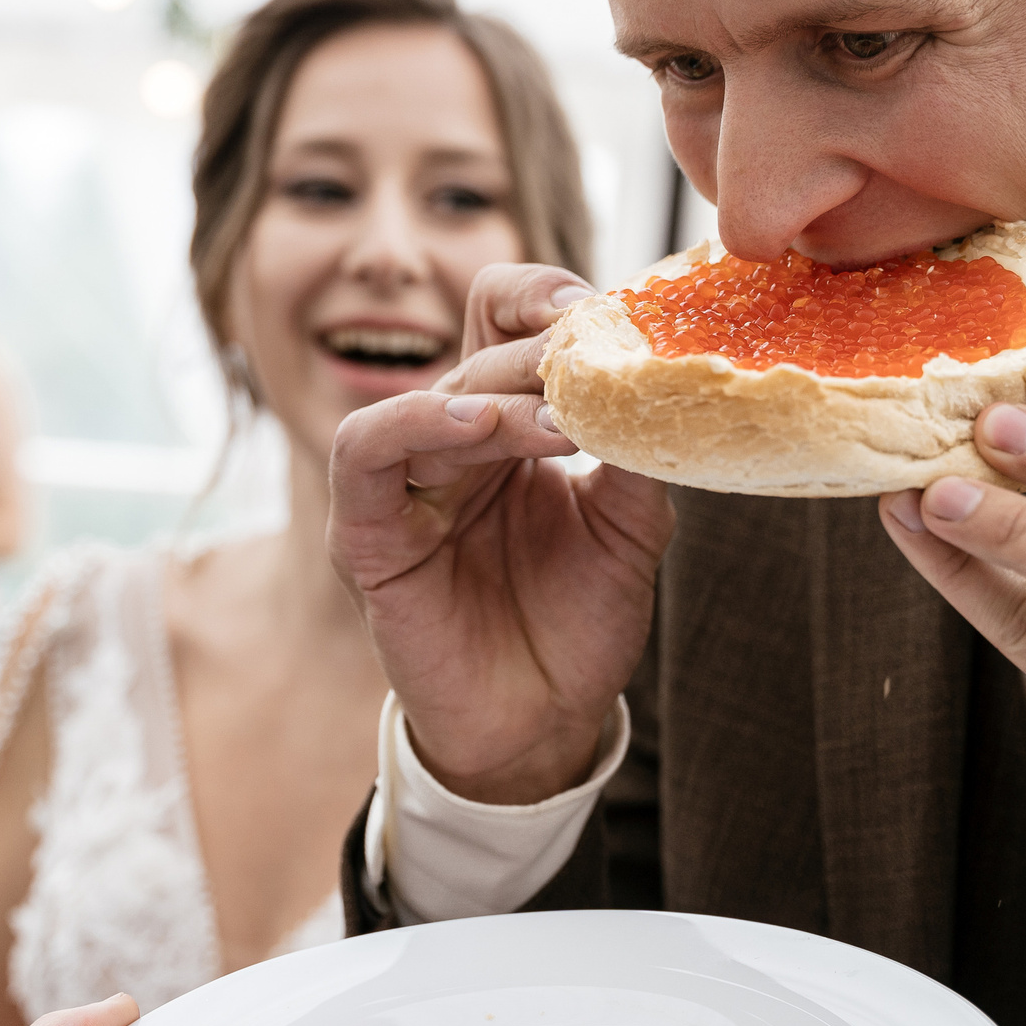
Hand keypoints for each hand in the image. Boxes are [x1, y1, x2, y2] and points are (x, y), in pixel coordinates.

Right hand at [329, 262, 673, 803]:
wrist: (542, 726)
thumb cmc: (578, 623)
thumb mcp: (629, 524)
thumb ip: (634, 451)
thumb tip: (660, 376)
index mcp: (510, 425)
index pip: (502, 321)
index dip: (542, 299)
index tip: (602, 308)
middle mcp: (452, 443)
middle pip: (479, 353)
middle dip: (541, 357)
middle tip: (594, 370)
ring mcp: (405, 487)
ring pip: (431, 395)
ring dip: (493, 391)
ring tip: (552, 416)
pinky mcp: (368, 535)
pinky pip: (365, 452)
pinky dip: (416, 422)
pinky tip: (475, 423)